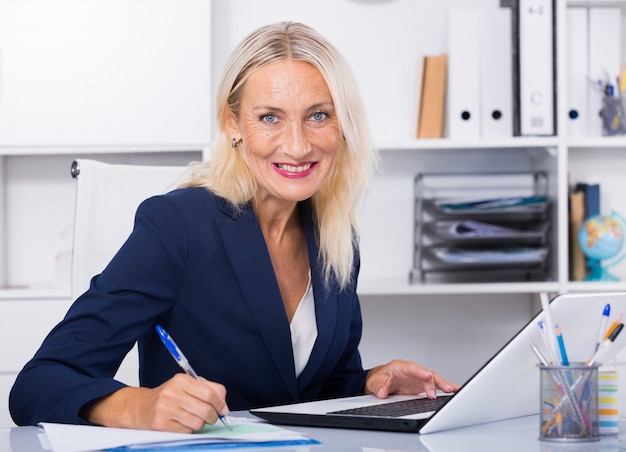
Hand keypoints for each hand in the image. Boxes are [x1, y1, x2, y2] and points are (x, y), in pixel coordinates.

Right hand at [82, 373, 229, 431]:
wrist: (140, 407)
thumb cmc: (167, 397)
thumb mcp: (186, 386)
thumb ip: (208, 389)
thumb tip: (223, 405)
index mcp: (181, 380)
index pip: (209, 392)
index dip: (220, 403)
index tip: (223, 409)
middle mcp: (172, 392)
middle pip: (205, 409)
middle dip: (213, 416)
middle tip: (212, 417)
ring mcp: (165, 409)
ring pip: (197, 422)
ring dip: (200, 424)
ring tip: (195, 419)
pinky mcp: (161, 424)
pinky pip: (186, 431)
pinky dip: (189, 429)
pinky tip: (184, 423)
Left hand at [365, 359, 460, 399]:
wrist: (380, 381)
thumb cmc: (379, 378)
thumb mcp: (374, 382)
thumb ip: (379, 386)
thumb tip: (382, 392)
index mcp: (401, 366)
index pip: (412, 367)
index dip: (421, 371)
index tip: (428, 376)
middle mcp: (412, 371)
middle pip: (427, 373)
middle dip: (436, 381)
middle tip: (445, 389)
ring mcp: (419, 378)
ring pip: (434, 379)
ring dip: (444, 384)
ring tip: (454, 390)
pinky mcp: (422, 385)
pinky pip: (435, 385)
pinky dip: (445, 387)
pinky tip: (455, 390)